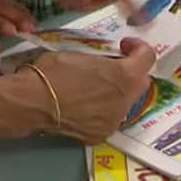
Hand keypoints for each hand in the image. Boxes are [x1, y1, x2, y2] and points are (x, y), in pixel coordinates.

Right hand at [30, 38, 155, 144]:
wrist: (33, 101)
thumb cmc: (54, 70)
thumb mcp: (82, 54)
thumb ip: (103, 59)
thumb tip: (107, 62)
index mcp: (123, 75)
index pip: (148, 57)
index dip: (138, 48)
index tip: (123, 46)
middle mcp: (125, 100)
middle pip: (141, 83)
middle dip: (131, 72)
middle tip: (112, 67)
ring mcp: (114, 121)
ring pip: (125, 103)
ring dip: (117, 93)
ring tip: (95, 89)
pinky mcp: (101, 135)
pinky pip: (110, 119)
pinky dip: (103, 111)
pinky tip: (84, 106)